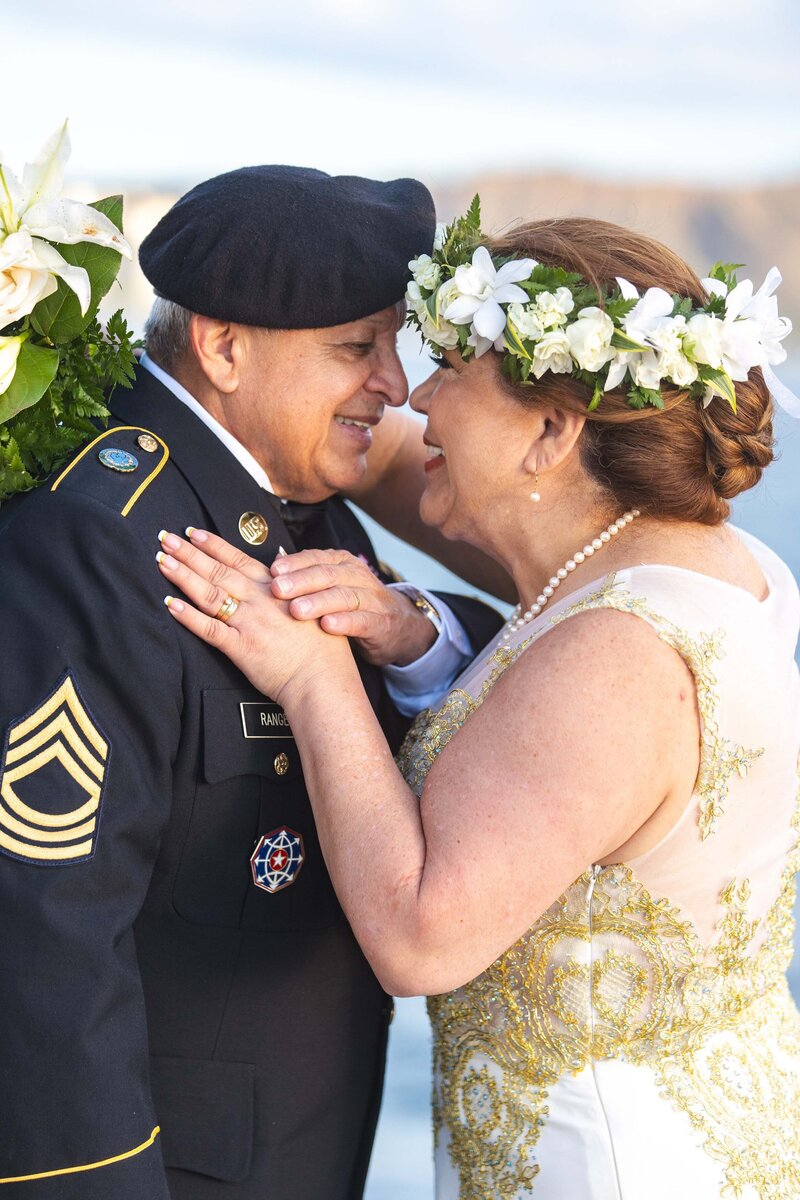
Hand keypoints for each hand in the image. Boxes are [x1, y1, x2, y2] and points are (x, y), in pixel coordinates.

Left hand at [156, 530, 353, 705]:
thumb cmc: (322, 648)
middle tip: (166, 537)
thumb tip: (281, 556)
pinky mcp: (241, 647)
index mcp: (276, 588)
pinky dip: (188, 616)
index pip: (238, 558)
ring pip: (209, 593)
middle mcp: (259, 600)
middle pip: (218, 570)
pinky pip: (208, 629)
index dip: (213, 544)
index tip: (193, 532)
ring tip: (162, 560)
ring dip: (183, 575)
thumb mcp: (314, 601)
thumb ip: (293, 579)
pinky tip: (170, 603)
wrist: (323, 679)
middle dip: (189, 552)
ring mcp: (249, 623)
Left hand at [270, 549, 436, 666]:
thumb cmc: (356, 605)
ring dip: (319, 602)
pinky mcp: (380, 623)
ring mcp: (372, 599)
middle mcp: (358, 577)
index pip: (317, 558)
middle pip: (328, 575)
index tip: (272, 572)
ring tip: (297, 610)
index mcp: (343, 564)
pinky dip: (345, 622)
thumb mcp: (333, 586)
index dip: (295, 564)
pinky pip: (362, 620)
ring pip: (344, 596)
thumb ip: (307, 576)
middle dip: (301, 581)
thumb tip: (274, 565)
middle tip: (278, 590)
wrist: (399, 626)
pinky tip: (327, 626)